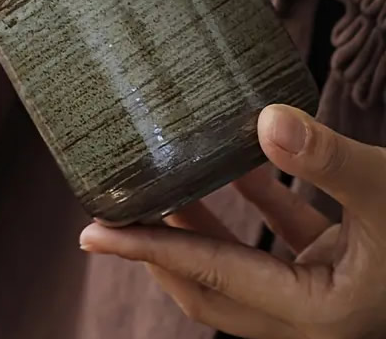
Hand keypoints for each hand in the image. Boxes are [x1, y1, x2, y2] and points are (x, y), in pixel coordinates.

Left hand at [80, 105, 385, 338]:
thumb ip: (328, 159)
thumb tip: (263, 118)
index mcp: (314, 315)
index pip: (203, 275)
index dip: (142, 250)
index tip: (89, 232)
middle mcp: (313, 311)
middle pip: (209, 284)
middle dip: (159, 247)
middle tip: (114, 210)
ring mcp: (326, 288)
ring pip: (240, 261)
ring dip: (200, 224)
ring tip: (160, 183)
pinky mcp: (343, 260)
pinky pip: (282, 234)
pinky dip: (254, 201)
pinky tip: (239, 159)